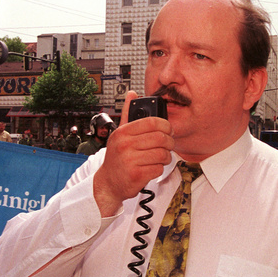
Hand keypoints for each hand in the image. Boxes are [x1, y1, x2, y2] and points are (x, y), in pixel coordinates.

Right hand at [94, 91, 173, 216]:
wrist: (108, 183)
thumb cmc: (116, 157)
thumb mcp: (119, 134)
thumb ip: (128, 113)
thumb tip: (132, 93)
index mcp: (123, 132)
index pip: (152, 122)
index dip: (166, 125)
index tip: (168, 130)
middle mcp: (125, 145)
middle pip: (161, 138)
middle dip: (169, 142)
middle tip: (168, 145)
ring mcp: (130, 161)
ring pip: (162, 154)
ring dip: (166, 157)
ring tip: (161, 157)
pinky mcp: (136, 175)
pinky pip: (159, 168)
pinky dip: (159, 169)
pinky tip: (153, 167)